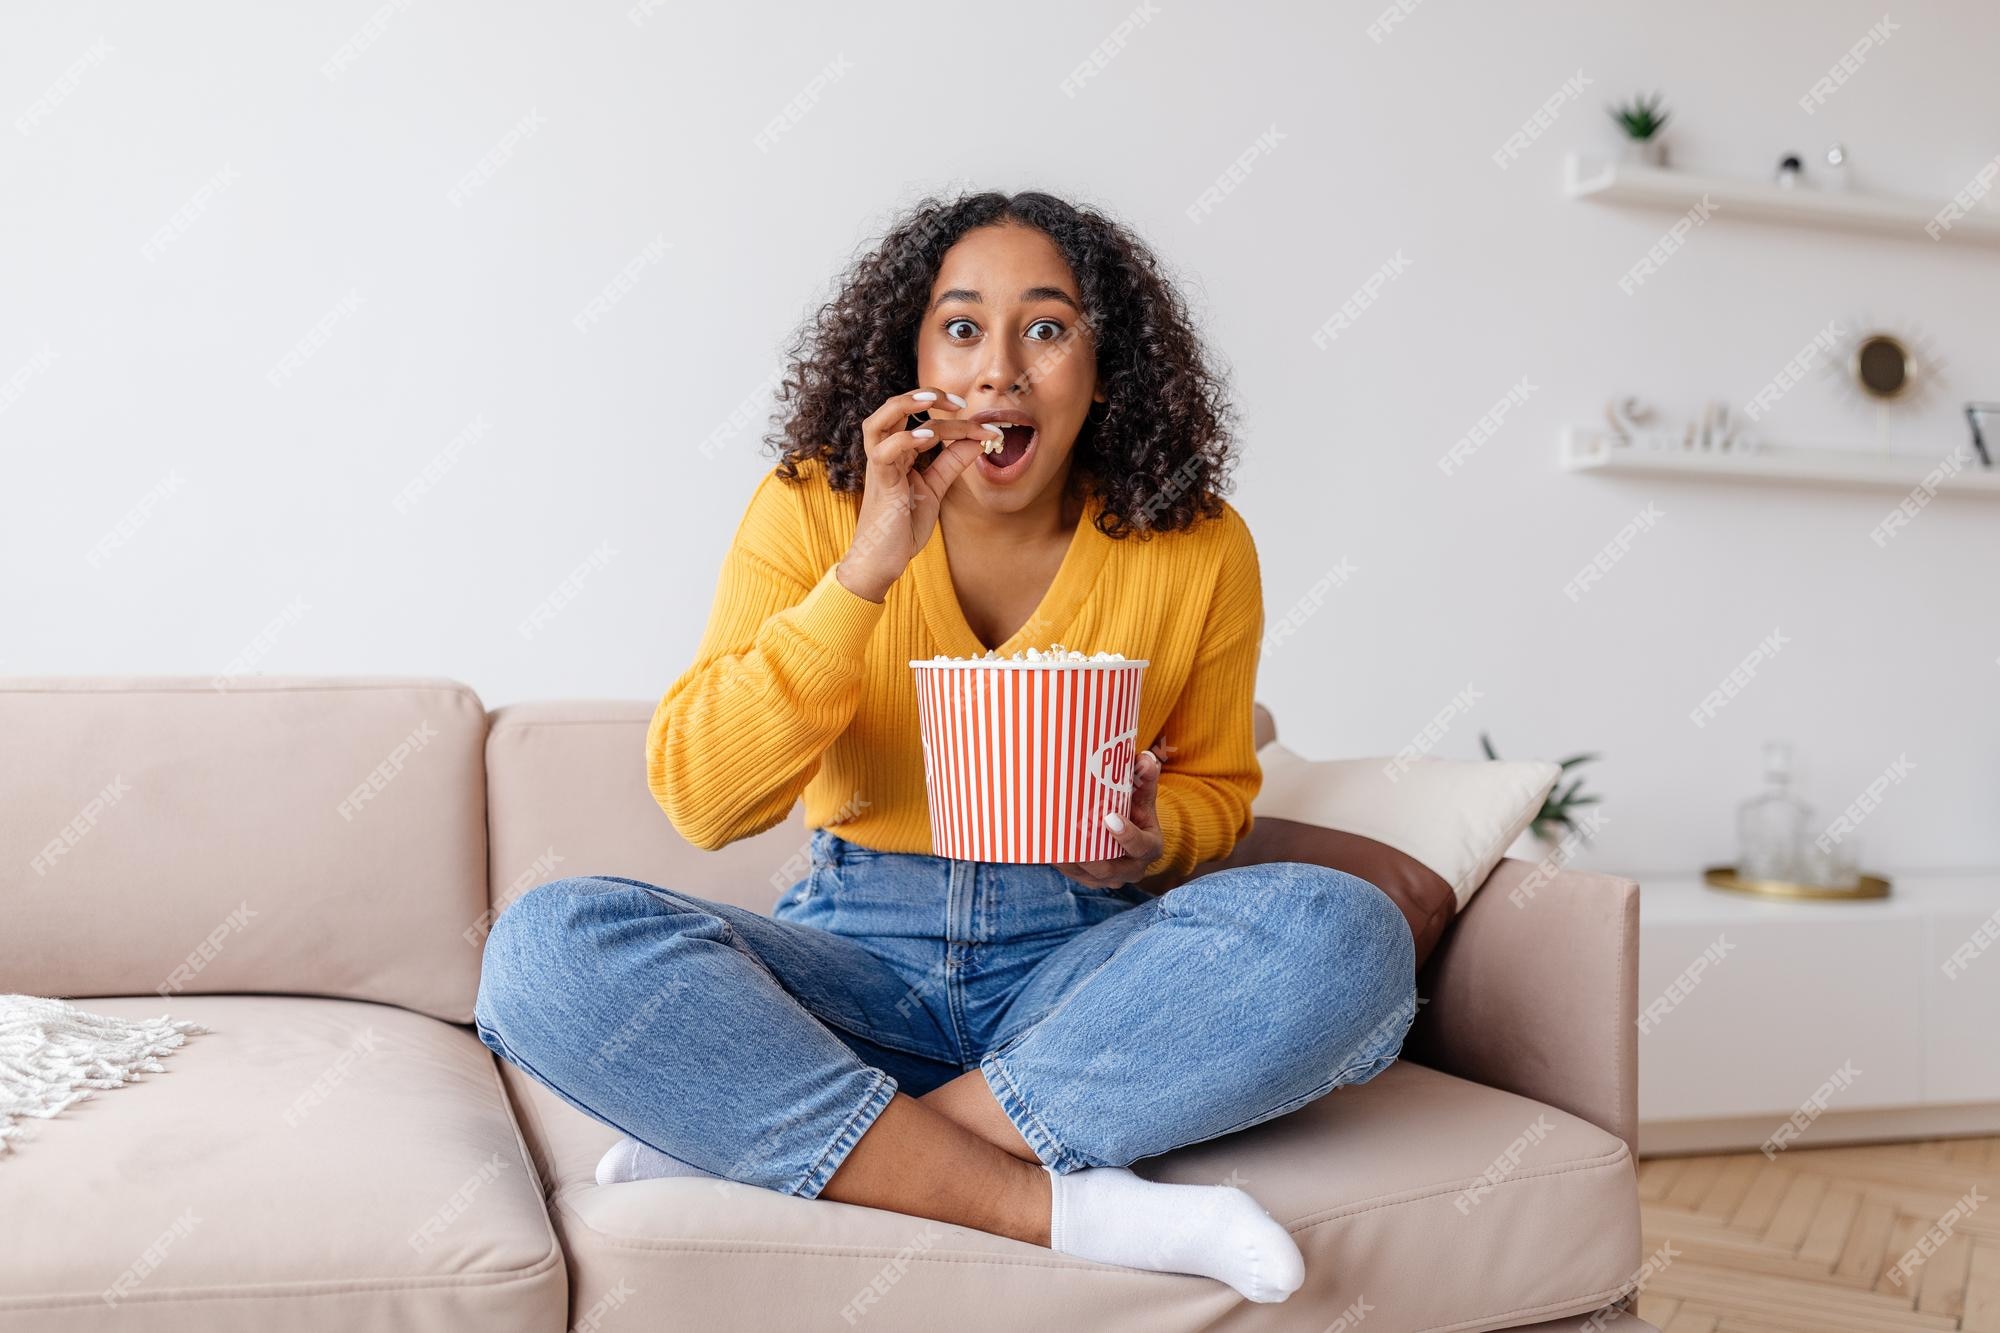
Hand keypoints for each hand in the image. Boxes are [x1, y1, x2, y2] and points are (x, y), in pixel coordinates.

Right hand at [835, 387, 1001, 600]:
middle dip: (925, 396)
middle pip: (895, 409)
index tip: (990, 429)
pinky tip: (929, 437)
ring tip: (933, 400)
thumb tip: (979, 441)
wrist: (881, 563)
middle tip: (959, 401)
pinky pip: (883, 452)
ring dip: (905, 405)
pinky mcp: (880, 484)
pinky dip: (905, 440)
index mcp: (898, 454)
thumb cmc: (901, 527)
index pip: (924, 423)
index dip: (958, 422)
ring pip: (879, 422)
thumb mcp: (934, 489)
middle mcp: (885, 454)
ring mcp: (879, 467)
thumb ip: (952, 464)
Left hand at [1056, 746, 1172, 888]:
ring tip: (1052, 840)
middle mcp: (1132, 869)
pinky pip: (1074, 875)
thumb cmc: (1135, 809)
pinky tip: (1046, 847)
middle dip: (1089, 855)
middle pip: (1109, 869)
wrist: (1127, 833)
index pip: (1142, 846)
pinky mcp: (1091, 880)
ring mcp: (1110, 878)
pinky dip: (1061, 862)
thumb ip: (1144, 777)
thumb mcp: (1143, 794)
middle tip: (1070, 833)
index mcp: (1149, 847)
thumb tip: (1145, 758)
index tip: (1109, 817)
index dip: (1127, 835)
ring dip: (1070, 860)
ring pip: (1087, 874)